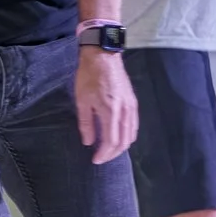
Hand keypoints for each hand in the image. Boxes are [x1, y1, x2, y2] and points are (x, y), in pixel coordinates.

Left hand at [76, 48, 137, 163]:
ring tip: (109, 151)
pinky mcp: (133, 102)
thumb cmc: (88, 76)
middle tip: (102, 158)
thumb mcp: (82, 100)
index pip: (111, 141)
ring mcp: (131, 106)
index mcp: (110, 111)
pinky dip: (128, 135)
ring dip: (121, 146)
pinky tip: (121, 138)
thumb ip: (85, 123)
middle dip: (113, 153)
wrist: (103, 56)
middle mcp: (124, 111)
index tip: (95, 160)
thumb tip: (88, 142)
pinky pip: (134, 124)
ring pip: (131, 134)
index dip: (104, 154)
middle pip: (123, 141)